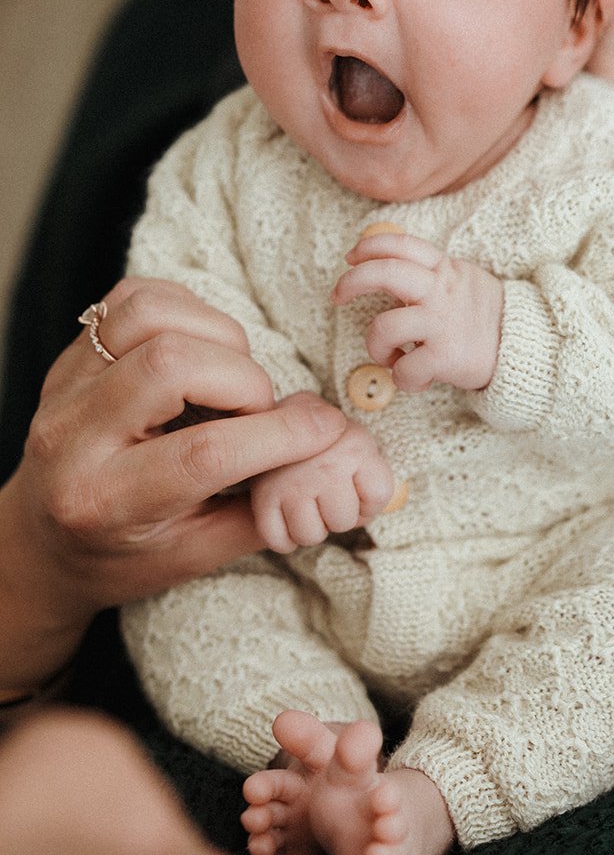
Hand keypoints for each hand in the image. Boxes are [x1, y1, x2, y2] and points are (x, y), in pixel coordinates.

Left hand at [1, 278, 348, 691]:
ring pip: (151, 317)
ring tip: (230, 377)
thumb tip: (331, 449)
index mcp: (105, 503)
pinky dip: (185, 310)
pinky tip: (202, 348)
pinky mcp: (69, 357)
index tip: (323, 430)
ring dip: (216, 336)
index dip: (278, 435)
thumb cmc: (126, 556)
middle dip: (245, 380)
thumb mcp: (196, 556)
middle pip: (172, 365)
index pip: (203, 453)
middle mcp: (74, 439)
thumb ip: (263, 506)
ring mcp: (64, 390)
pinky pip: (130, 298)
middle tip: (259, 411)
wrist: (41, 544)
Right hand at [250, 418, 394, 552]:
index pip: (378, 499)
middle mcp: (324, 464)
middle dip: (339, 514)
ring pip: (310, 536)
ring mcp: (290, 482)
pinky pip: (277, 541)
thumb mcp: (361, 442)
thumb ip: (377, 473)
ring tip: (308, 503)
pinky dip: (283, 537)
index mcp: (355, 445)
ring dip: (311, 526)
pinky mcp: (262, 497)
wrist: (282, 416)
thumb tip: (382, 508)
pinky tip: (287, 516)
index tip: (357, 485)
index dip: (370, 500)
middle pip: (343, 522)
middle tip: (328, 493)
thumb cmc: (329, 439)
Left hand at [332, 230, 503, 393]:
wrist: (523, 349)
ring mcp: (443, 324)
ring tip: (388, 355)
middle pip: (386, 273)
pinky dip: (402, 378)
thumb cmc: (482, 317)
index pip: (401, 244)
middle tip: (338, 296)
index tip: (351, 258)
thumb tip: (385, 260)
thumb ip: (431, 272)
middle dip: (352, 282)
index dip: (369, 247)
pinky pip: (404, 369)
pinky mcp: (447, 356)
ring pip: (384, 327)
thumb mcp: (463, 280)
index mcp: (444, 270)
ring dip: (376, 345)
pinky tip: (414, 377)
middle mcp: (442, 292)